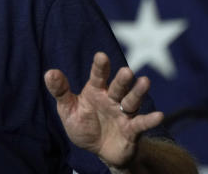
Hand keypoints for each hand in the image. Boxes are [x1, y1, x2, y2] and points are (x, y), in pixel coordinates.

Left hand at [44, 52, 163, 168]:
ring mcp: (124, 113)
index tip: (101, 56)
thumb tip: (49, 72)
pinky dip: (149, 120)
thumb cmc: (84, 125)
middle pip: (118, 86)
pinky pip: (141, 124)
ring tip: (145, 81)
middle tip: (126, 71)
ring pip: (132, 101)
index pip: (98, 76)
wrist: (100, 151)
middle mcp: (112, 99)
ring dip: (138, 92)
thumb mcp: (68, 110)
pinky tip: (159, 115)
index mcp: (96, 91)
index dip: (100, 66)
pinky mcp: (132, 130)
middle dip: (122, 80)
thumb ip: (60, 92)